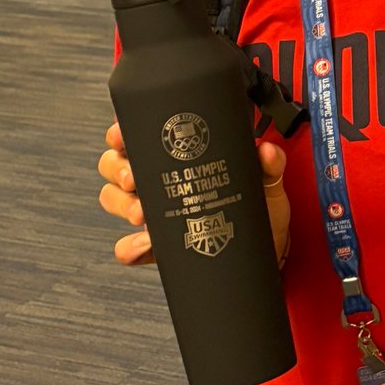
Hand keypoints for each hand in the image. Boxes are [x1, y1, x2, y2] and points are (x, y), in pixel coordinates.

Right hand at [98, 123, 290, 266]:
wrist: (267, 251)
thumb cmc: (260, 210)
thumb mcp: (266, 181)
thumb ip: (270, 163)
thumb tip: (267, 150)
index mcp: (180, 157)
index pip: (140, 137)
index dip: (121, 133)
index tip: (121, 135)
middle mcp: (161, 181)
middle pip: (116, 166)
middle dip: (118, 169)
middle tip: (135, 179)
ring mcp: (157, 214)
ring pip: (114, 201)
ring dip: (122, 205)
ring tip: (142, 213)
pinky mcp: (160, 247)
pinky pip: (129, 248)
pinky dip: (130, 248)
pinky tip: (146, 244)